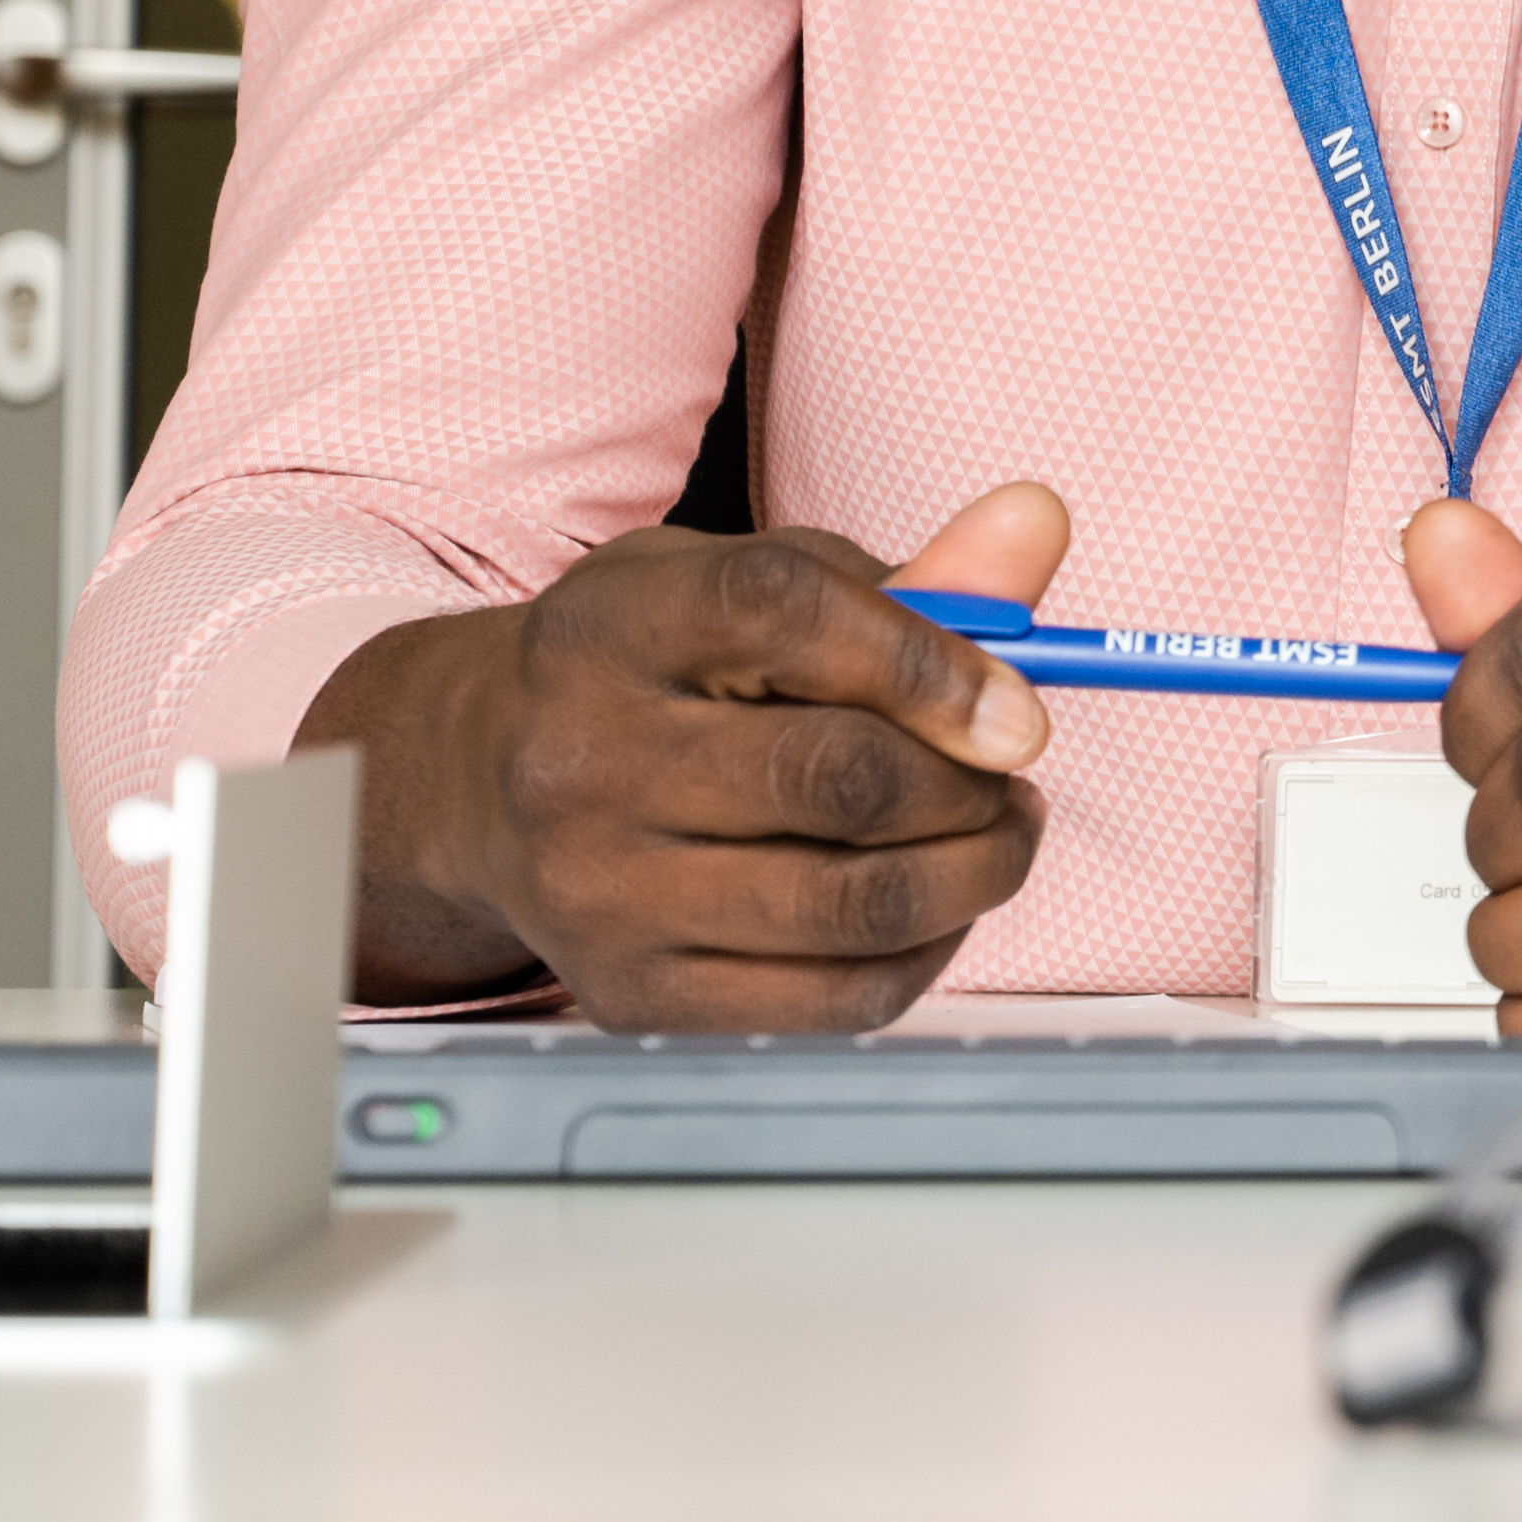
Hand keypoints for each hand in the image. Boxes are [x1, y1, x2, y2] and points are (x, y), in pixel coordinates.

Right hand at [295, 481, 1066, 1028]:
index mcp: (619, 623)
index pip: (788, 617)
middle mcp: (587, 756)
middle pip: (838, 778)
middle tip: (1011, 773)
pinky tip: (934, 904)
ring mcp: (598, 889)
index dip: (936, 665)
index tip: (1021, 712)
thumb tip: (1039, 521)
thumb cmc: (664, 666)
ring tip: (994, 832)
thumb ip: (916, 572)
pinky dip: (927, 952)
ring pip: (853, 904)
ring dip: (974, 871)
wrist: (482, 779)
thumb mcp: (762, 584)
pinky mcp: (629, 991)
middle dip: (972, 784)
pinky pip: (834, 1000)